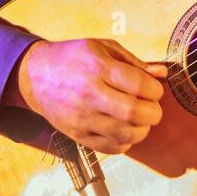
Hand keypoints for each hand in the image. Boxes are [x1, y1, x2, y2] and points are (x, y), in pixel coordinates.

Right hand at [7, 38, 167, 154]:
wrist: (34, 76)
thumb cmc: (71, 58)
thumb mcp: (101, 47)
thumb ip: (134, 62)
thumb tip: (162, 74)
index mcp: (98, 68)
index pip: (139, 85)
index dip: (155, 90)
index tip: (155, 89)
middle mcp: (89, 95)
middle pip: (134, 113)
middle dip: (153, 112)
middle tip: (152, 107)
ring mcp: (82, 118)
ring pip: (125, 134)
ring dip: (142, 129)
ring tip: (140, 119)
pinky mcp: (78, 135)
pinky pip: (111, 147)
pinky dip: (126, 142)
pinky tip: (125, 129)